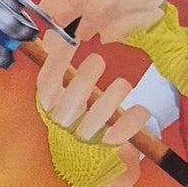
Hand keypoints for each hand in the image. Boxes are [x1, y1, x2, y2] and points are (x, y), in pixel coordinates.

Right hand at [35, 35, 146, 186]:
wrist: (100, 150)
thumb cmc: (84, 106)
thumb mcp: (71, 82)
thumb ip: (61, 58)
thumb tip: (53, 36)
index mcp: (52, 104)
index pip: (47, 84)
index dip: (56, 63)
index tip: (71, 41)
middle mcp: (63, 123)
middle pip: (65, 108)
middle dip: (82, 82)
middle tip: (98, 60)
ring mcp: (85, 139)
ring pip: (90, 125)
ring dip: (107, 102)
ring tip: (123, 84)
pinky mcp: (106, 149)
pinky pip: (116, 138)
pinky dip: (129, 124)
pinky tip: (140, 110)